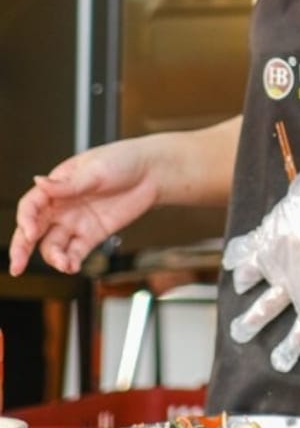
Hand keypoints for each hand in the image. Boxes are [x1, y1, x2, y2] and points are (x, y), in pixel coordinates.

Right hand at [9, 140, 160, 275]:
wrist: (154, 172)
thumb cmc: (124, 160)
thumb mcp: (95, 169)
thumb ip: (67, 183)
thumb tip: (38, 182)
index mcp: (58, 185)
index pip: (31, 206)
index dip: (25, 220)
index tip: (29, 232)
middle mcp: (62, 206)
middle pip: (33, 230)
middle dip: (22, 248)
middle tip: (17, 266)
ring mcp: (76, 222)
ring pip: (53, 245)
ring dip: (53, 258)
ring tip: (64, 264)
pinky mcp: (93, 235)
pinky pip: (75, 252)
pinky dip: (71, 262)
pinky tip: (72, 267)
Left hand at [223, 148, 299, 372]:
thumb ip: (296, 202)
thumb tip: (298, 206)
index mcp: (272, 231)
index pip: (247, 247)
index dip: (240, 254)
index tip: (234, 260)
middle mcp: (276, 261)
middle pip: (251, 276)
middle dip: (244, 282)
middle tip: (241, 287)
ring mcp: (295, 285)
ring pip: (265, 309)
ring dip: (251, 321)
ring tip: (240, 331)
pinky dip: (290, 347)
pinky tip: (281, 360)